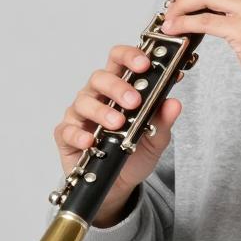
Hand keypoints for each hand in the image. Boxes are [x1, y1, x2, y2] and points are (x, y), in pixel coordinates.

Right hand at [53, 44, 181, 226]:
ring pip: (84, 101)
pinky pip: (67, 129)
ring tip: (118, 123)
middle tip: (134, 101)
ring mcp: (80, 114)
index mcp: (120, 87)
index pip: (120, 60)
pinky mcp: (66, 135)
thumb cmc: (136, 152)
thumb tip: (174, 102)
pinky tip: (91, 141)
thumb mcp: (157, 137)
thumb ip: (164, 119)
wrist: (120, 184)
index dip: (130, 56)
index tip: (145, 64)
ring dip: (102, 111)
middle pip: (100, 77)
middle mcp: (98, 96)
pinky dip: (79, 134)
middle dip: (118, 87)